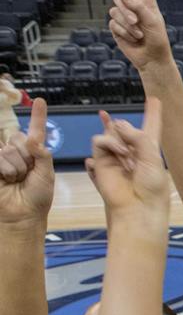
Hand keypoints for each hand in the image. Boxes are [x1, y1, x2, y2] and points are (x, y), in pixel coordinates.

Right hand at [0, 99, 54, 225]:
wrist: (23, 214)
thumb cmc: (37, 197)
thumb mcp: (47, 174)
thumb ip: (42, 154)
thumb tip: (33, 139)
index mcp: (33, 152)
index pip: (35, 131)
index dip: (38, 115)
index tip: (40, 100)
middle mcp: (16, 151)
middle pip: (19, 139)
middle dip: (25, 158)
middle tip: (25, 175)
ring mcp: (1, 157)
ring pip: (8, 149)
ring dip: (15, 168)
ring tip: (15, 180)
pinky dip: (5, 170)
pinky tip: (5, 179)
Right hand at [87, 99, 167, 214]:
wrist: (137, 206)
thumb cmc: (151, 186)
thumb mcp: (152, 157)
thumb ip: (137, 136)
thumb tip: (115, 124)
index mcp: (150, 150)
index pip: (151, 127)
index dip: (153, 113)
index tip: (155, 99)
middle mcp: (132, 151)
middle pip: (125, 126)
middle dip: (129, 131)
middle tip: (134, 152)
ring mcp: (115, 155)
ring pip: (111, 131)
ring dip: (119, 141)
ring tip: (127, 159)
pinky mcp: (101, 161)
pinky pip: (100, 140)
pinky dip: (109, 144)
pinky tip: (118, 157)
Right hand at [108, 0, 170, 70]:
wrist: (152, 58)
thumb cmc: (157, 40)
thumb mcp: (152, 21)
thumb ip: (138, 7)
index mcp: (147, 3)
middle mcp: (134, 7)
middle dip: (125, 9)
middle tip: (136, 22)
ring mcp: (123, 17)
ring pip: (115, 12)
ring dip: (128, 25)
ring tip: (139, 34)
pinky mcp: (116, 28)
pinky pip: (113, 24)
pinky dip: (124, 32)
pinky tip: (133, 39)